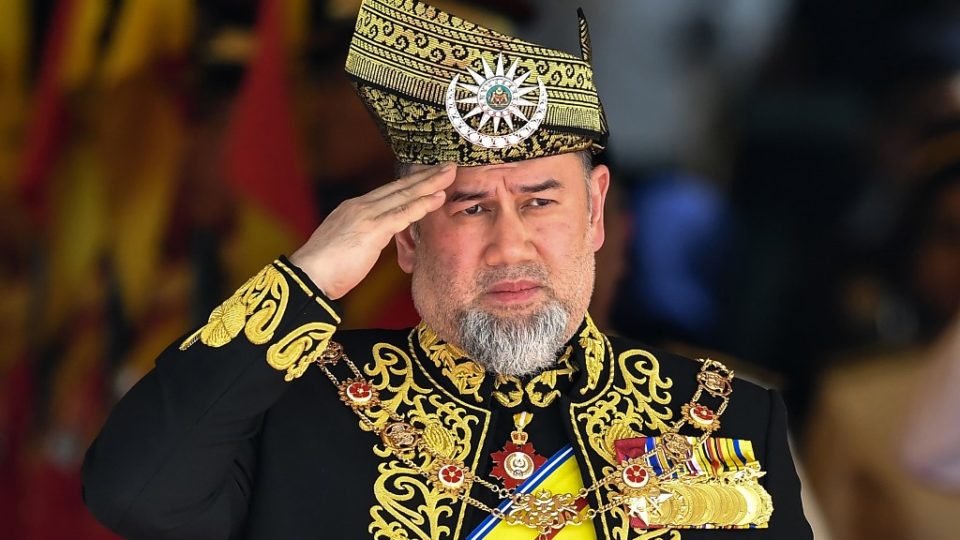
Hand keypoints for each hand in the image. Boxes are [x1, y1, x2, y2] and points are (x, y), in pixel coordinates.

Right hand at [290, 163, 455, 298]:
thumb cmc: (325, 269)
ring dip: (429, 184)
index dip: (411, 182)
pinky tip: (437, 198)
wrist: (307, 277)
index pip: (389, 191)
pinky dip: (421, 205)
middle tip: (448, 165)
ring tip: (449, 174)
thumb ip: (366, 236)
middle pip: (399, 187)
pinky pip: (401, 215)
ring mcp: (365, 216)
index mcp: (353, 209)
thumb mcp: (348, 244)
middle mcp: (360, 206)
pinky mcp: (370, 230)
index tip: (429, 175)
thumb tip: (379, 237)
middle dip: (425, 176)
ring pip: (403, 196)